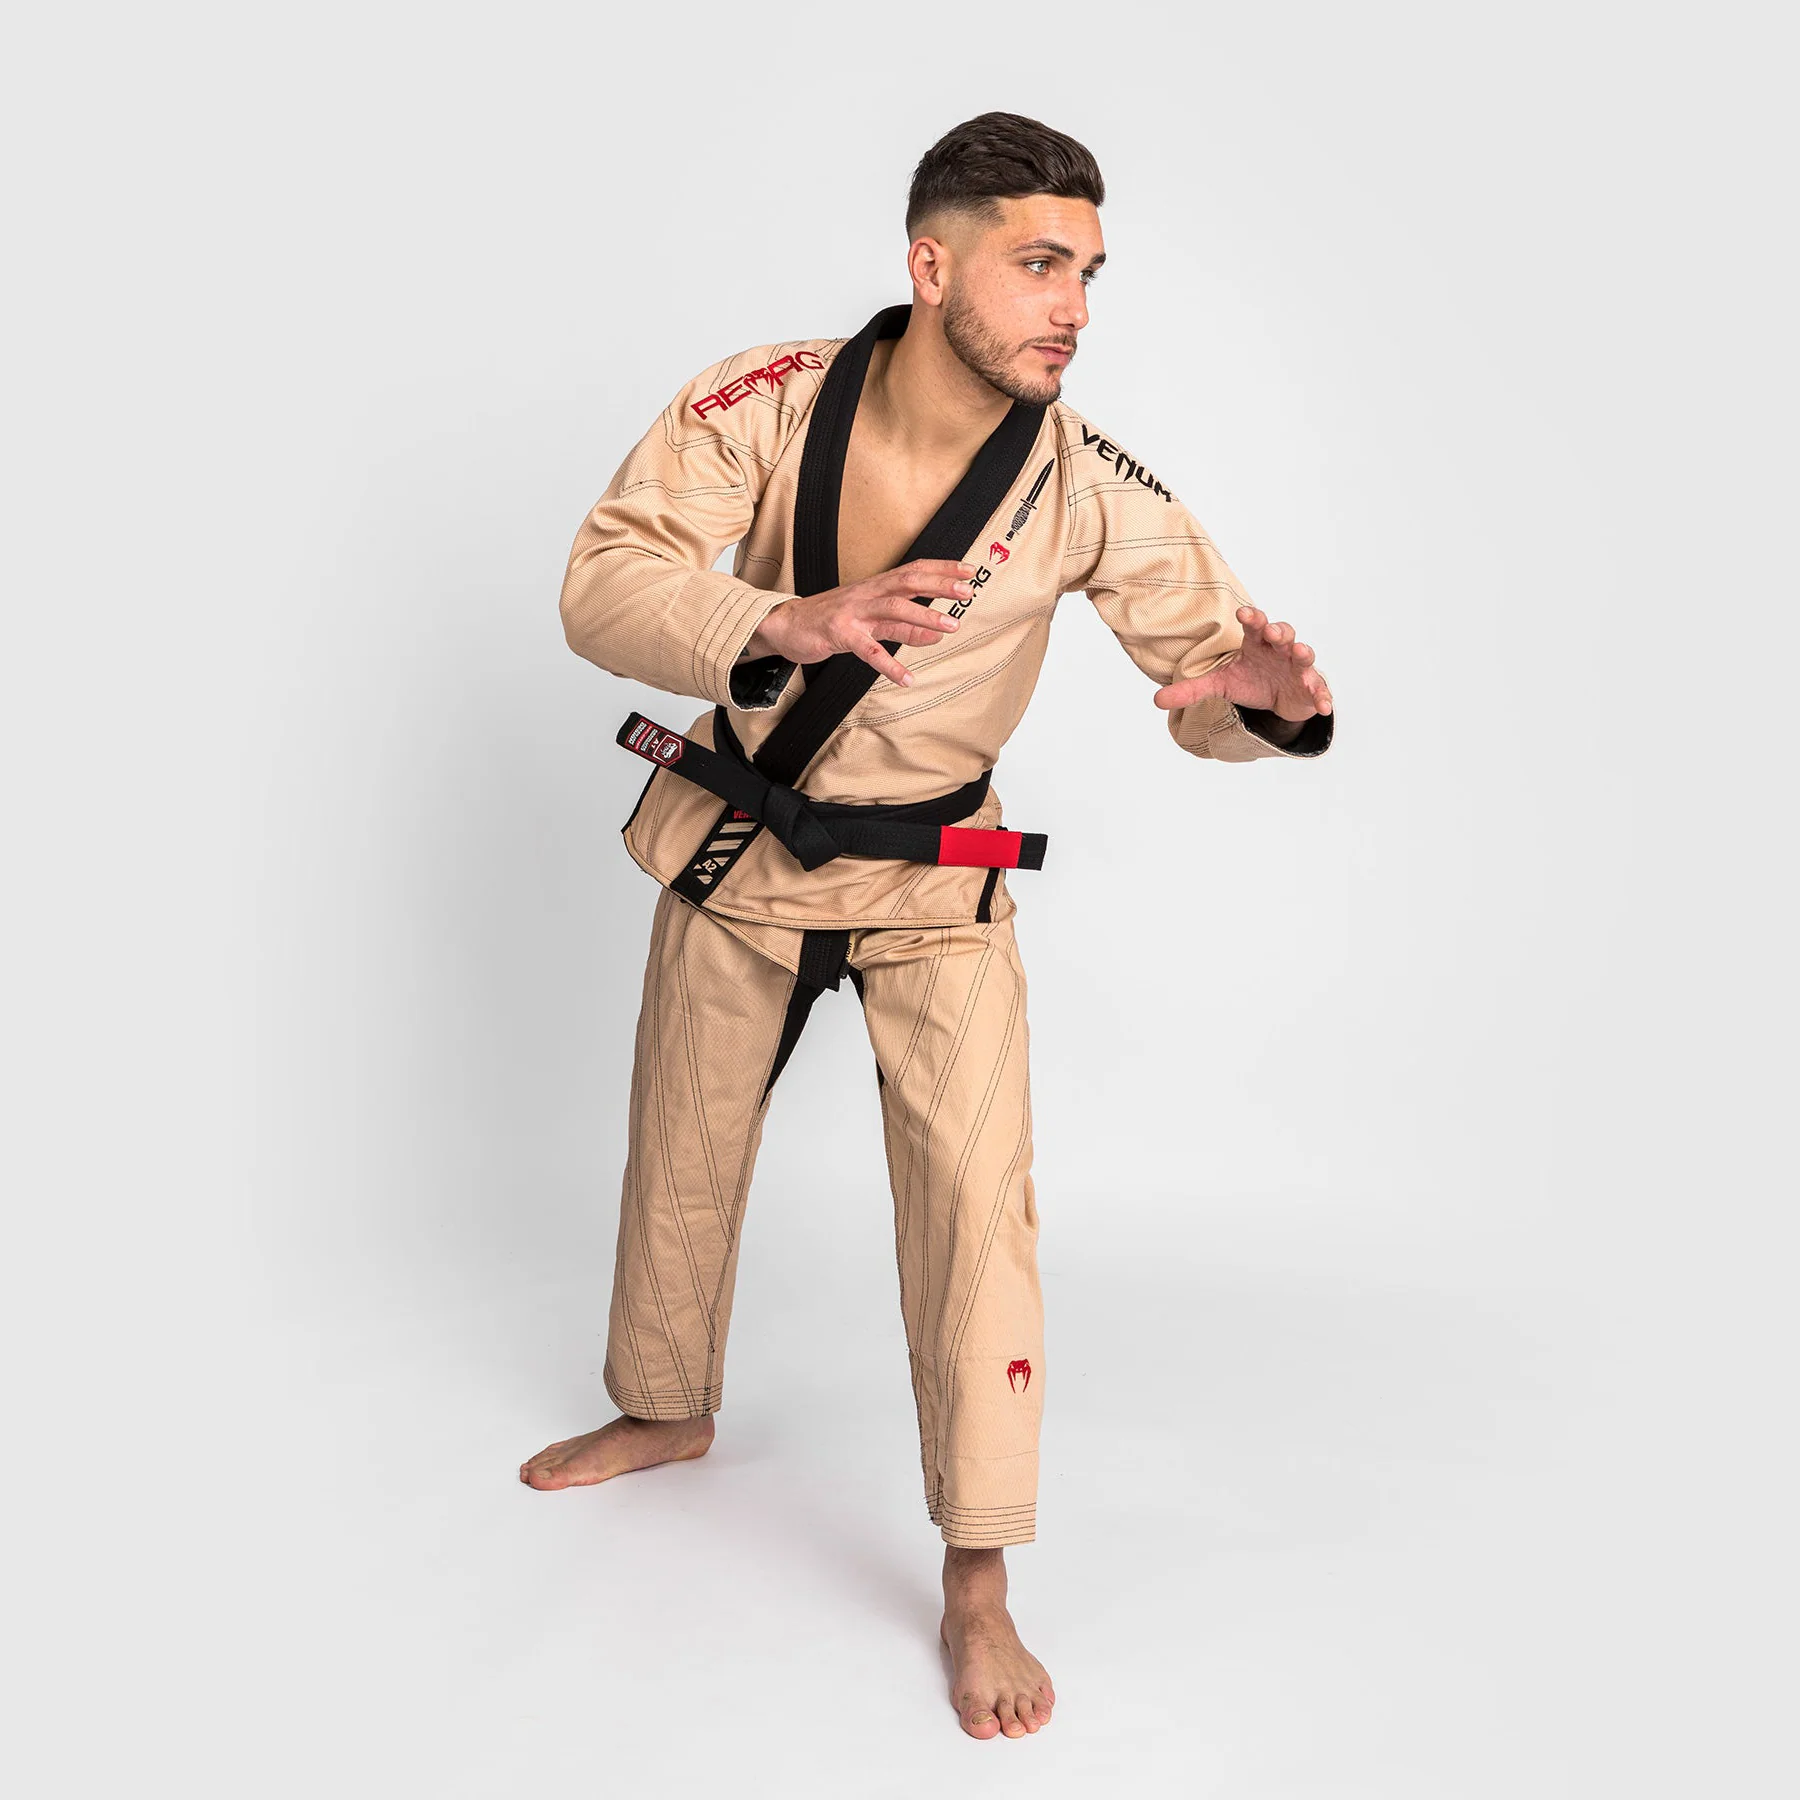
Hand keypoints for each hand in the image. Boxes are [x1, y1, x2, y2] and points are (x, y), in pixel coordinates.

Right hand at [744, 560, 973, 686]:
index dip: (942, 569)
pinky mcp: (839, 634)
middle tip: (967, 593)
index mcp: (875, 586)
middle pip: (908, 583)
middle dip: (939, 586)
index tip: (969, 570)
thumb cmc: (831, 619)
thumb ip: (903, 625)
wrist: (787, 624)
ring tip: (949, 628)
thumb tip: (937, 632)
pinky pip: (868, 650)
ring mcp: (853, 613)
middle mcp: (867, 594)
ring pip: (892, 610)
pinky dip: (889, 665)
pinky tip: (906, 678)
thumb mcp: (871, 618)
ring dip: (923, 617)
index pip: (914, 571)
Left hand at [1153, 605, 1332, 720]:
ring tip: (1299, 652)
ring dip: (1302, 652)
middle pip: (1282, 633)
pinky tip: (1323, 705)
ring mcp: (1297, 667)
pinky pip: (1318, 689)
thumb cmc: (1250, 681)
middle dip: (1278, 630)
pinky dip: (1321, 696)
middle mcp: (1278, 650)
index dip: (1251, 618)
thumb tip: (1156, 700)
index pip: (1254, 625)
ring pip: (1303, 654)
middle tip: (1272, 631)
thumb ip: (1190, 690)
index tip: (1244, 613)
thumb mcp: (1219, 685)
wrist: (1277, 701)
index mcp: (1256, 644)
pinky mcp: (1310, 687)